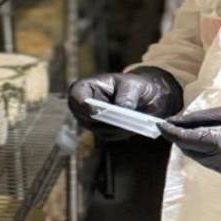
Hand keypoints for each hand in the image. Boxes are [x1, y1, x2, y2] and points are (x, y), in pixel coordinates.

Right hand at [68, 67, 183, 135]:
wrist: (144, 98)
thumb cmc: (134, 86)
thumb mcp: (133, 85)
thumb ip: (127, 95)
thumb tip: (122, 109)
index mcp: (86, 87)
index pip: (76, 96)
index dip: (82, 104)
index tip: (96, 110)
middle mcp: (84, 106)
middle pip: (85, 117)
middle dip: (103, 119)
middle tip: (122, 118)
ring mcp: (92, 121)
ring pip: (98, 129)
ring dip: (116, 126)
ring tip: (134, 121)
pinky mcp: (103, 132)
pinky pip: (109, 135)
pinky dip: (121, 132)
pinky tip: (134, 126)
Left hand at [158, 106, 220, 179]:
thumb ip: (203, 117)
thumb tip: (179, 120)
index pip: (187, 139)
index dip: (171, 131)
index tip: (159, 124)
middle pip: (190, 151)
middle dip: (181, 138)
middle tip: (177, 122)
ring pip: (199, 159)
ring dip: (193, 145)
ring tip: (196, 128)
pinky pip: (212, 163)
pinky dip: (206, 151)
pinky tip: (212, 139)